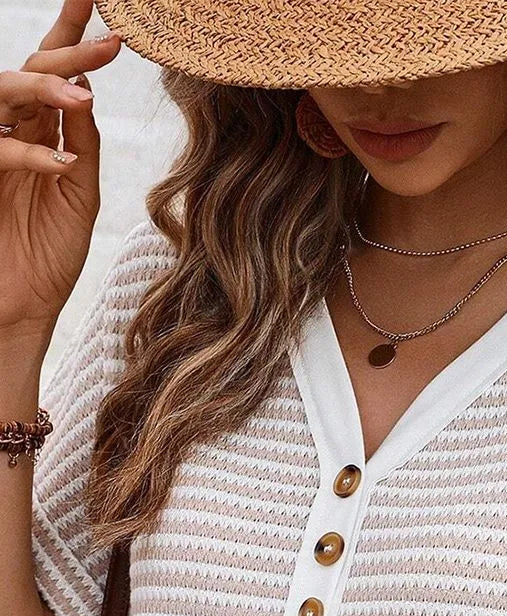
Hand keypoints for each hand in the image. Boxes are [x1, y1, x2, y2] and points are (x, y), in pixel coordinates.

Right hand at [0, 1, 121, 335]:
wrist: (18, 309)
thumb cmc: (48, 256)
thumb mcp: (77, 196)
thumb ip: (82, 146)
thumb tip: (86, 94)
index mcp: (38, 131)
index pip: (54, 70)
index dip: (72, 32)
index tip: (100, 2)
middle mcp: (12, 131)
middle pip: (32, 70)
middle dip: (69, 51)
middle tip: (112, 42)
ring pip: (5, 95)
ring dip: (46, 90)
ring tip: (83, 97)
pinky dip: (30, 154)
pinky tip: (62, 164)